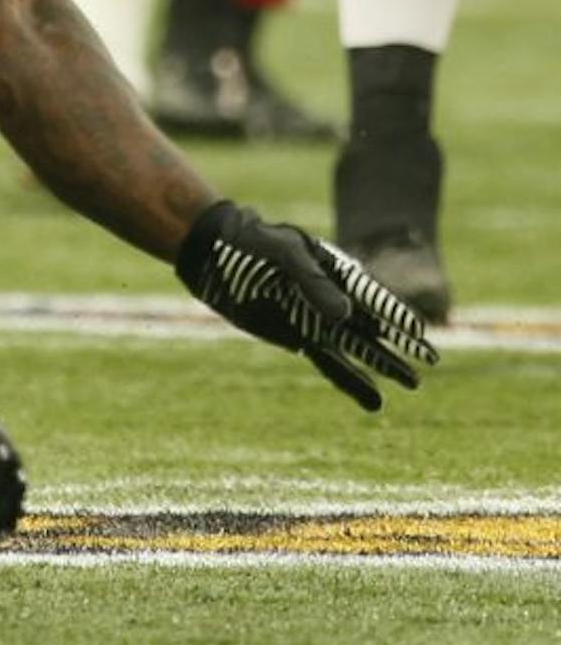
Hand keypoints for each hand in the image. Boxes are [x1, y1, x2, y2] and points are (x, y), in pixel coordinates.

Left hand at [176, 200, 436, 410]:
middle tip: (432, 359)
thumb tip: (347, 317)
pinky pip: (331, 362)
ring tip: (413, 383)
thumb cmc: (249, 243)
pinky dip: (353, 381)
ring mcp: (316, 318)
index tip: (418, 331)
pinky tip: (376, 401)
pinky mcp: (299, 336)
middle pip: (373, 325)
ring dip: (384, 365)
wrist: (213, 253)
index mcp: (332, 269)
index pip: (371, 294)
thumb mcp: (281, 253)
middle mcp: (330, 296)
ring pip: (358, 347)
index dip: (393, 312)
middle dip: (401, 342)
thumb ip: (313, 282)